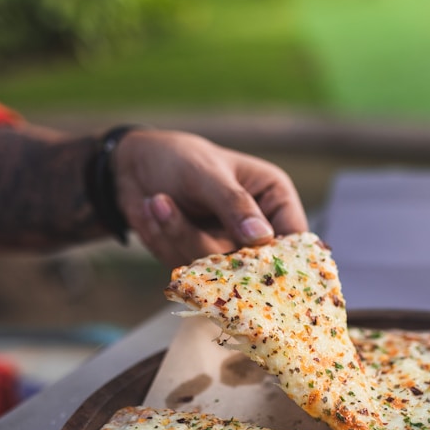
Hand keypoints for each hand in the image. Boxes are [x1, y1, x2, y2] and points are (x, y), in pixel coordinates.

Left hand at [115, 129, 307, 264]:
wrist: (134, 167)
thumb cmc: (179, 158)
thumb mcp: (206, 173)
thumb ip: (234, 204)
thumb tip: (263, 238)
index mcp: (274, 199)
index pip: (295, 240)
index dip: (284, 260)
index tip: (256, 265)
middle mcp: (258, 229)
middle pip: (254, 265)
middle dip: (210, 245)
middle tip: (178, 217)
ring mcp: (229, 250)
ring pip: (217, 270)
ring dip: (179, 236)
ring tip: (157, 201)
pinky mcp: (202, 263)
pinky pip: (189, 270)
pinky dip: (166, 240)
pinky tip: (153, 209)